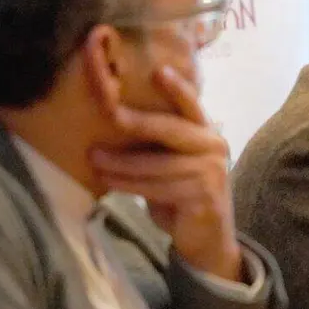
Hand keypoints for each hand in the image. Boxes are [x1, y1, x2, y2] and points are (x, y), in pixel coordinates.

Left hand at [91, 66, 241, 280]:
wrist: (207, 238)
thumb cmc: (183, 194)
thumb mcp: (172, 162)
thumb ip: (158, 143)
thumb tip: (112, 118)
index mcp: (206, 133)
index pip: (192, 105)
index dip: (177, 87)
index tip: (157, 70)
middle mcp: (214, 147)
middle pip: (172, 130)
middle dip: (139, 122)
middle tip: (110, 113)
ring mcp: (212, 174)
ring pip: (158, 164)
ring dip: (122, 163)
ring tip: (93, 158)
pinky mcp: (204, 199)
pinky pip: (158, 188)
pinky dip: (129, 185)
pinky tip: (108, 181)